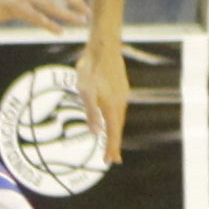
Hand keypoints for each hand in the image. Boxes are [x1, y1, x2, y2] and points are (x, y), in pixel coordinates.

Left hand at [77, 35, 130, 163]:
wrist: (104, 46)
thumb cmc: (91, 68)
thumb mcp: (85, 91)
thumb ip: (90, 113)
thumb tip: (96, 133)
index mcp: (112, 106)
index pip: (113, 133)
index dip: (111, 148)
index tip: (110, 162)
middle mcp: (121, 102)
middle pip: (118, 128)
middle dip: (115, 144)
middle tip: (112, 158)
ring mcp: (123, 94)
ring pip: (119, 118)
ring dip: (115, 131)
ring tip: (111, 141)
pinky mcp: (121, 87)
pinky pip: (119, 108)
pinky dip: (116, 119)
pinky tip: (111, 118)